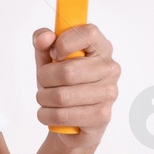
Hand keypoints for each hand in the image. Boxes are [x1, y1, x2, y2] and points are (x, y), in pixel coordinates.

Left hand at [31, 24, 119, 147]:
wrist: (71, 120)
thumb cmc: (61, 83)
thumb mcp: (48, 58)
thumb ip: (42, 41)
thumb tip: (45, 37)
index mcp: (101, 47)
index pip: (88, 33)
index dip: (64, 43)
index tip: (54, 54)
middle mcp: (110, 68)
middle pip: (67, 71)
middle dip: (44, 78)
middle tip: (44, 81)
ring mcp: (109, 93)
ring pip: (61, 96)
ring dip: (43, 98)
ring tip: (46, 98)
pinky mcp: (102, 116)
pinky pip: (62, 116)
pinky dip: (47, 115)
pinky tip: (51, 112)